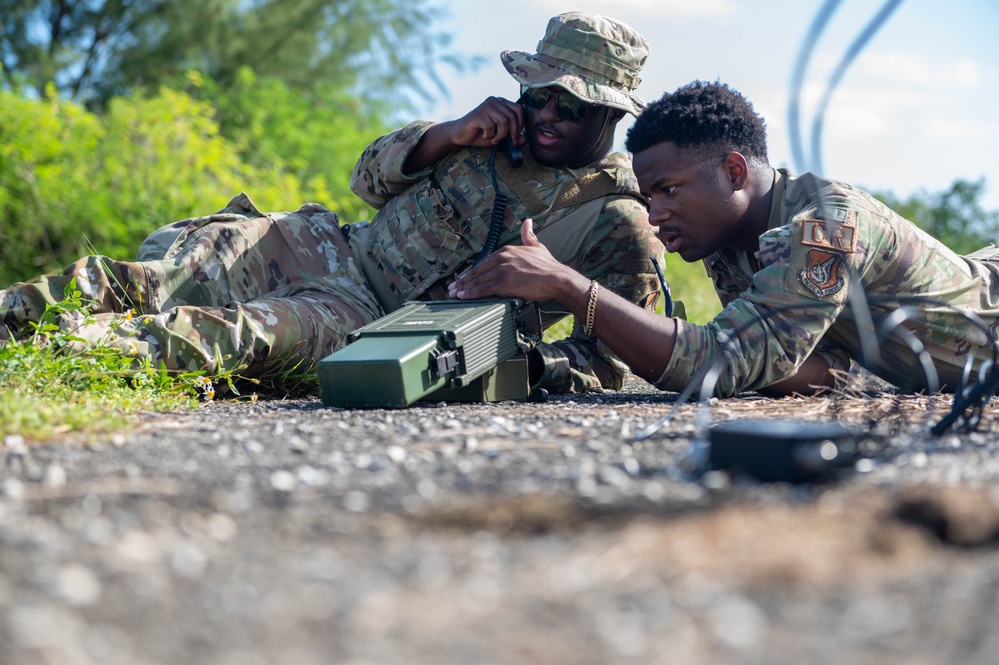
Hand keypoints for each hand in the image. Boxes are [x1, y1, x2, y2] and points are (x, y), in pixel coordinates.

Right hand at [444, 96, 525, 147]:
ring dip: (500, 135)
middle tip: (504, 141)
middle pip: (512, 116)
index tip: (514, 137)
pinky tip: (484, 135)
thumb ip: (512, 136)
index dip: (520, 125)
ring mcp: (486, 105)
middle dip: (511, 133)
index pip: (519, 110)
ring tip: (493, 139)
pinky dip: (489, 135)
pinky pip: (491, 126)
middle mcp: (494, 100)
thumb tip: (523, 139)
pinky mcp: (478, 113)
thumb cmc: (480, 134)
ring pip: (504, 121)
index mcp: (501, 102)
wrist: (460, 134)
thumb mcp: (499, 136)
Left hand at [448, 219, 584, 301]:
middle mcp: (502, 258)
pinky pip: (484, 289)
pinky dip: (472, 293)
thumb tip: (527, 222)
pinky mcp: (504, 283)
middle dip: (464, 280)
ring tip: (455, 293)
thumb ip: (528, 235)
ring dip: (465, 288)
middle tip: (453, 287)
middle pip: (478, 270)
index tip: (464, 277)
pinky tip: (464, 296)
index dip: (472, 271)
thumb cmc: (548, 266)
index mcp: (507, 250)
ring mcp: (502, 270)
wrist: (556, 278)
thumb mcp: (536, 246)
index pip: (484, 261)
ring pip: (479, 280)